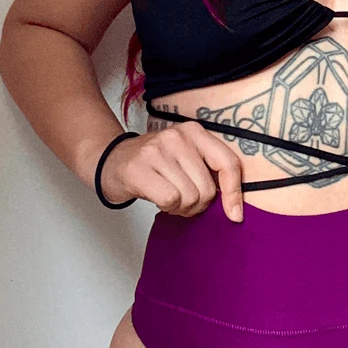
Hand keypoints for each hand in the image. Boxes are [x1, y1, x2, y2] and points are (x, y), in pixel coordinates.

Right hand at [100, 123, 244, 221]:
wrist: (112, 160)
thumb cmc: (155, 164)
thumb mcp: (186, 157)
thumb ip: (209, 171)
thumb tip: (234, 204)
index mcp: (195, 131)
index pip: (228, 163)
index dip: (235, 193)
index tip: (235, 215)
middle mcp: (178, 137)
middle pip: (208, 188)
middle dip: (198, 204)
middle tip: (182, 199)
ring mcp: (157, 151)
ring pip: (190, 197)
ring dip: (182, 208)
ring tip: (169, 197)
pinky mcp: (139, 169)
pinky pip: (170, 200)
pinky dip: (168, 207)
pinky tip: (158, 198)